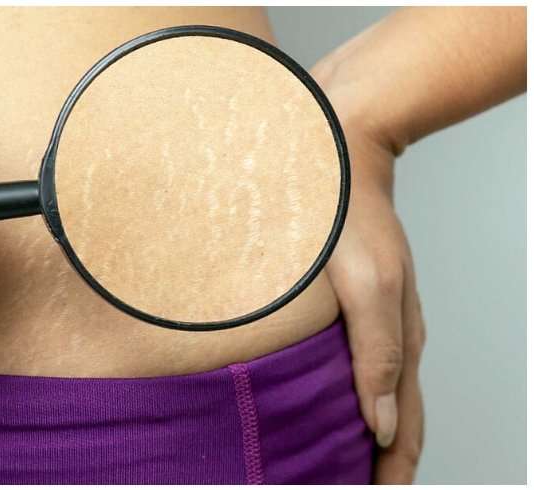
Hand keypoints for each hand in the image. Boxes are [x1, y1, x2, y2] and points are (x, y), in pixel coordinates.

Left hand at [324, 111, 425, 482]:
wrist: (341, 159)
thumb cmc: (349, 219)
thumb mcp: (368, 286)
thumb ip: (376, 355)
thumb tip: (382, 425)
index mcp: (400, 344)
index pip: (405, 431)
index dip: (392, 472)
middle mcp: (395, 340)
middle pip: (399, 423)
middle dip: (386, 466)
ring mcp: (381, 324)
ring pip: (383, 399)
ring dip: (373, 439)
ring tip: (351, 469)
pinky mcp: (360, 307)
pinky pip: (366, 368)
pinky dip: (360, 402)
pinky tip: (343, 407)